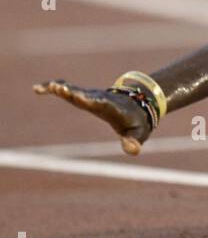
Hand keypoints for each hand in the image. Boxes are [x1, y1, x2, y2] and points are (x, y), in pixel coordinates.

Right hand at [32, 80, 153, 153]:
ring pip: (73, 91)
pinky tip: (37, 89)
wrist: (138, 105)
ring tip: (46, 87)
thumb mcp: (139, 134)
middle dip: (73, 92)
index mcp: (112, 107)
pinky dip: (54, 89)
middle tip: (59, 86)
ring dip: (61, 89)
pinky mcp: (83, 96)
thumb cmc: (137, 123)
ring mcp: (90, 96)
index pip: (101, 103)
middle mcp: (99, 98)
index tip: (81, 96)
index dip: (91, 100)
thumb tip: (133, 151)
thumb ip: (134, 142)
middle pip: (84, 94)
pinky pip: (67, 90)